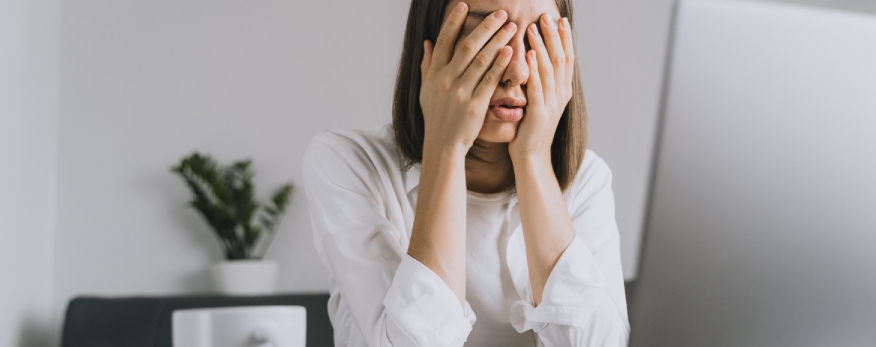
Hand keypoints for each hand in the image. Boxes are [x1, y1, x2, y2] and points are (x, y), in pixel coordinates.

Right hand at [420, 2, 516, 153]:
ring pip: (480, 60)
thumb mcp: (426, 91)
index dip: (453, 21)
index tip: (465, 5)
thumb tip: (427, 43)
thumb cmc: (436, 118)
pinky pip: (489, 80)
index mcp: (434, 74)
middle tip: (501, 13)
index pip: (444, 41)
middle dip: (485, 27)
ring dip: (497, 41)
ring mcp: (460, 92)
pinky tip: (510, 52)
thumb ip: (427, 65)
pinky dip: (500, 65)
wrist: (442, 145)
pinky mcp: (475, 105)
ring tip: (511, 27)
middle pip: (466, 46)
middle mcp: (446, 80)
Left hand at [509, 14, 575, 162]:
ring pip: (549, 69)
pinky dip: (533, 68)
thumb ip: (542, 82)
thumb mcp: (540, 101)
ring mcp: (552, 104)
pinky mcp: (539, 113)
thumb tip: (536, 58)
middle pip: (560, 59)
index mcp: (562, 90)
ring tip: (534, 27)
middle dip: (554, 36)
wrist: (531, 156)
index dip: (565, 38)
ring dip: (542, 46)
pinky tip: (528, 53)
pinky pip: (537, 86)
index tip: (560, 19)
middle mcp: (560, 94)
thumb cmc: (531, 128)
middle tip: (546, 16)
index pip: (567, 58)